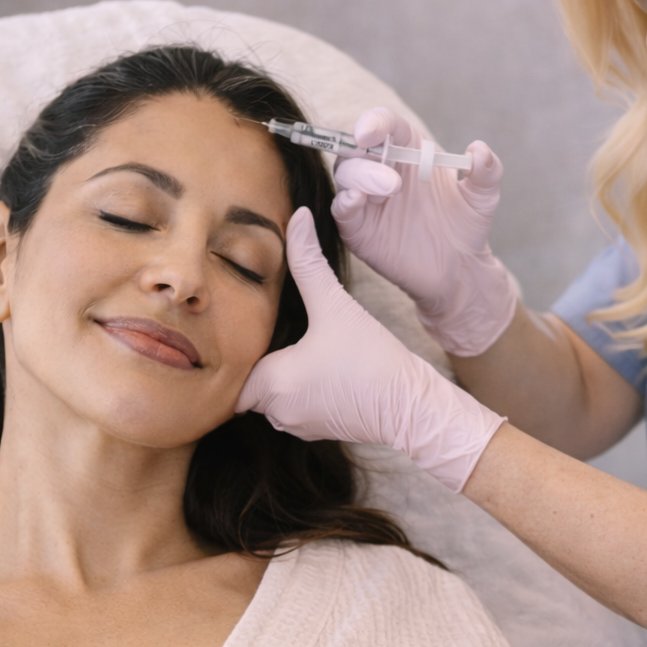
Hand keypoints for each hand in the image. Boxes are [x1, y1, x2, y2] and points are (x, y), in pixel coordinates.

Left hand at [236, 207, 504, 491]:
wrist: (412, 406)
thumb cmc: (372, 359)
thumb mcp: (336, 305)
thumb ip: (309, 262)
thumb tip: (298, 217)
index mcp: (270, 384)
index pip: (234, 369)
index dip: (241, 346)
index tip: (253, 325)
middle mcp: (278, 412)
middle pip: (252, 380)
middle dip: (263, 357)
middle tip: (278, 327)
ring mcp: (300, 425)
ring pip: (275, 394)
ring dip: (284, 374)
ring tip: (300, 343)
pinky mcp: (321, 430)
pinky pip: (298, 406)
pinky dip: (305, 387)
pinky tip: (324, 364)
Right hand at [331, 107, 518, 356]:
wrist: (458, 268)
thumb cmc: (466, 226)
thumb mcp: (483, 197)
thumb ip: (487, 171)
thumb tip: (479, 150)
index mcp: (408, 150)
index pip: (382, 124)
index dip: (373, 122)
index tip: (371, 131)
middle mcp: (381, 168)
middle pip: (356, 146)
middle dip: (365, 153)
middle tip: (393, 179)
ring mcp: (367, 199)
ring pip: (345, 173)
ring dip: (361, 176)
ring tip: (389, 190)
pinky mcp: (358, 227)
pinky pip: (341, 209)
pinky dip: (345, 202)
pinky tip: (358, 201)